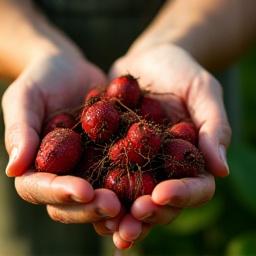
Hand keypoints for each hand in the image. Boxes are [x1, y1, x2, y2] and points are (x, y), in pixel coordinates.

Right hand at [2, 48, 120, 222]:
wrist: (71, 69)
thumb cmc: (42, 79)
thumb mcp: (25, 97)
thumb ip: (20, 130)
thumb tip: (13, 169)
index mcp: (38, 165)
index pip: (41, 189)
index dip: (60, 194)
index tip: (83, 191)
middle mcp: (65, 173)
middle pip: (73, 202)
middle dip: (92, 207)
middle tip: (114, 206)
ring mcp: (89, 168)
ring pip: (100, 197)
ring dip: (117, 207)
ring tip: (136, 207)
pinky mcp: (111, 157)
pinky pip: (124, 174)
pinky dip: (137, 184)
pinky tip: (154, 186)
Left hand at [93, 44, 230, 248]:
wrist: (148, 59)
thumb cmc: (181, 71)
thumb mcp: (202, 91)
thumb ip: (213, 127)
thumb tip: (222, 170)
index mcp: (190, 159)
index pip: (194, 187)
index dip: (180, 195)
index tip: (160, 196)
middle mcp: (163, 167)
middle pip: (159, 202)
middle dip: (145, 215)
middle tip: (127, 225)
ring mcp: (137, 162)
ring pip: (130, 196)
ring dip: (118, 214)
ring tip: (103, 224)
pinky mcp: (111, 152)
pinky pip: (104, 174)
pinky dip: (95, 189)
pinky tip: (81, 199)